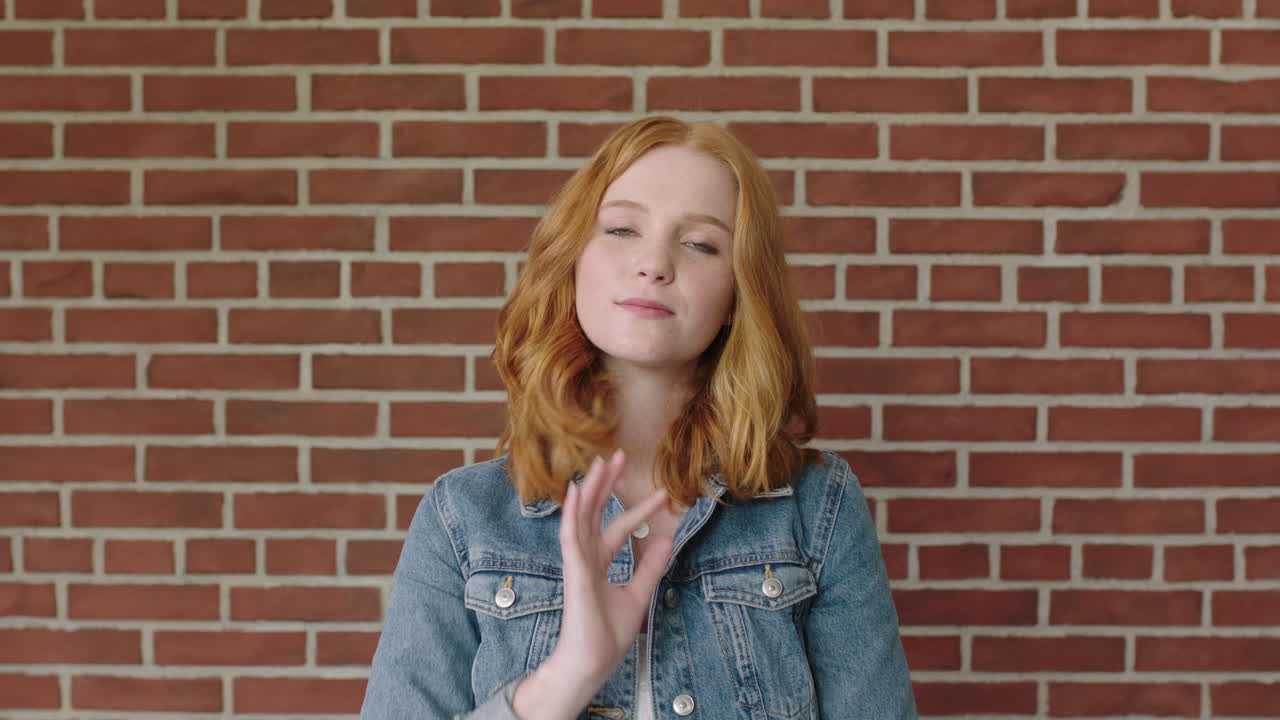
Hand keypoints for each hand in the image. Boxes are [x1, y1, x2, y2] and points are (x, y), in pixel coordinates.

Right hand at [555, 449, 673, 683]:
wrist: (592, 662)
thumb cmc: (608, 635)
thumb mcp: (639, 594)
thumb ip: (650, 567)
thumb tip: (667, 539)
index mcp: (599, 562)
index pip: (618, 527)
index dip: (639, 510)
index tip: (664, 495)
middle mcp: (586, 558)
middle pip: (594, 512)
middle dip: (606, 484)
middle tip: (618, 455)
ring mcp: (577, 563)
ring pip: (581, 517)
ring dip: (590, 489)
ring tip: (600, 462)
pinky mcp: (574, 572)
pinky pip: (569, 537)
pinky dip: (571, 513)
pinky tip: (575, 491)